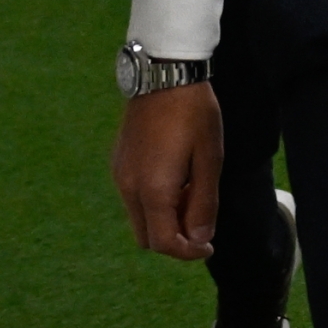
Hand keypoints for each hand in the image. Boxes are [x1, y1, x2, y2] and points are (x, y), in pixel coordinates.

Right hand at [111, 84, 222, 259]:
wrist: (164, 74)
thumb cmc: (194, 114)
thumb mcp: (210, 158)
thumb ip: (203, 203)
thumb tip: (199, 239)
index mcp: (153, 190)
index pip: (164, 243)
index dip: (188, 252)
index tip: (208, 246)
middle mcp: (128, 188)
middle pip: (146, 238)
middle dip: (174, 238)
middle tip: (200, 217)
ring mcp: (119, 175)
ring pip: (139, 219)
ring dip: (164, 219)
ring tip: (190, 190)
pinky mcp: (117, 163)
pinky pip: (133, 198)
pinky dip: (153, 202)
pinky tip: (175, 177)